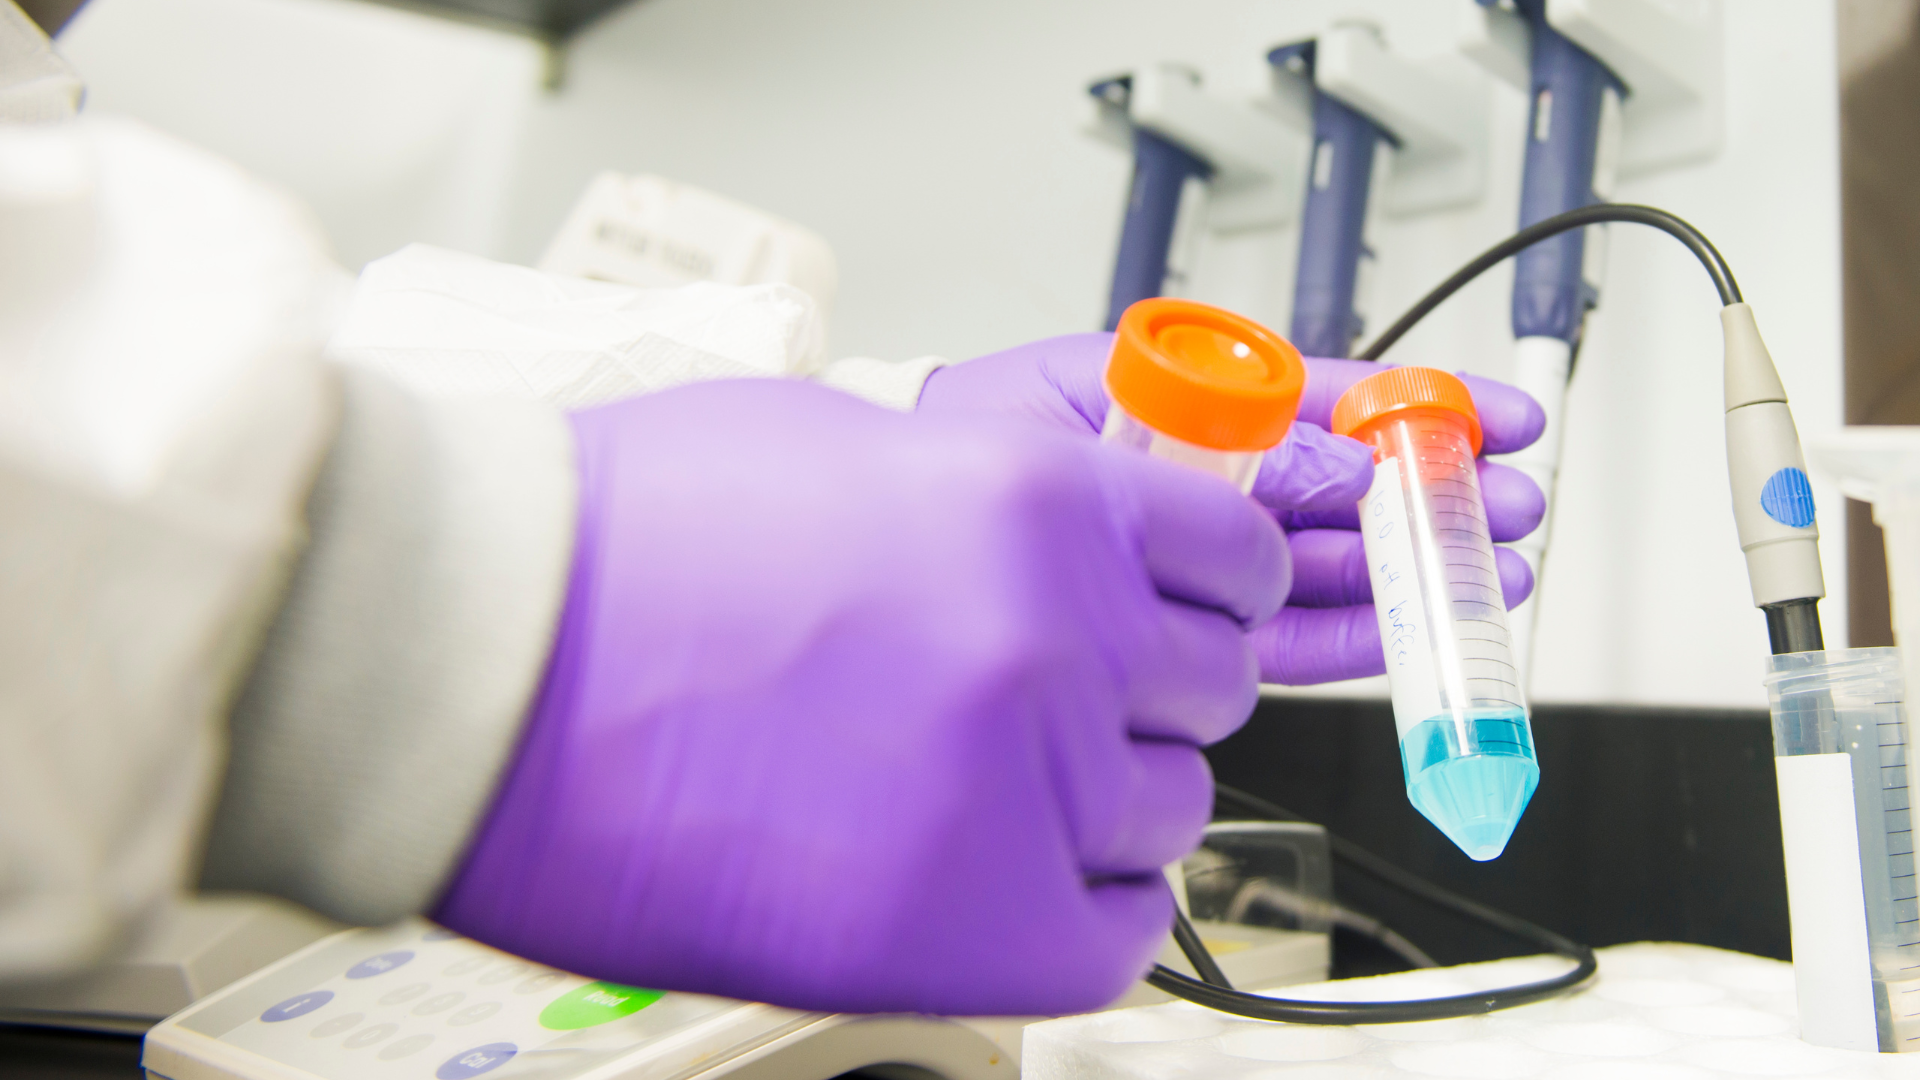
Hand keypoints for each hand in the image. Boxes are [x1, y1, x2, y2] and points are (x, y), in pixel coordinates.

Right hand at [433, 379, 1289, 1015]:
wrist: (478, 657)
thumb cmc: (617, 545)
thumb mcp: (838, 447)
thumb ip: (988, 497)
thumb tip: (1054, 543)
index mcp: (1037, 502)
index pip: (1233, 561)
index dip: (1198, 590)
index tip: (1170, 617)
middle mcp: (1057, 640)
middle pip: (1205, 692)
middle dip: (1136, 693)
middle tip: (1033, 702)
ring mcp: (1022, 788)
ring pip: (1166, 812)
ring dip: (1096, 804)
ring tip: (974, 789)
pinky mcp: (961, 926)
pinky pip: (1112, 934)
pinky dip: (1073, 912)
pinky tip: (994, 878)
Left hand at [918, 335, 1546, 684]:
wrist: (897, 524)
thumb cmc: (970, 443)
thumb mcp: (1101, 414)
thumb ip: (1224, 441)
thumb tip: (1338, 465)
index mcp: (1187, 405)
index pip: (1324, 399)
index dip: (1416, 405)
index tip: (1493, 414)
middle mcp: (1207, 481)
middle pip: (1349, 489)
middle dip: (1437, 495)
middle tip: (1513, 503)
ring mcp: (1203, 555)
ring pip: (1333, 565)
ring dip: (1416, 569)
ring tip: (1494, 572)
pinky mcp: (1189, 623)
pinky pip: (1285, 636)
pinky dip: (1353, 635)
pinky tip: (1412, 630)